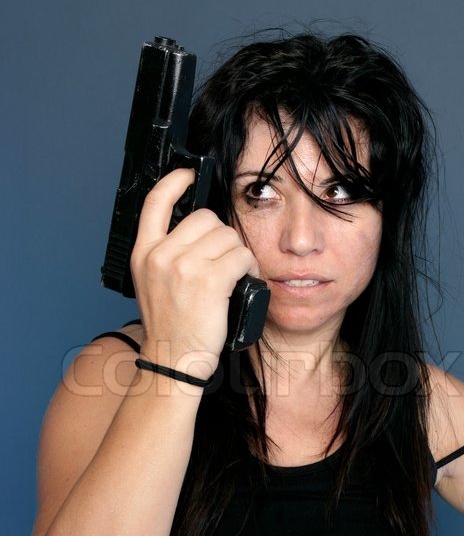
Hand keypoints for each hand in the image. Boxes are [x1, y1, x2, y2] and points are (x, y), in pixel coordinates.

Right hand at [130, 168, 258, 376]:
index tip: (188, 175)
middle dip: (223, 237)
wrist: (174, 360)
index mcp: (143, 254)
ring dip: (239, 253)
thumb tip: (198, 232)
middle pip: (206, 218)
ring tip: (235, 275)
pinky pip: (241, 256)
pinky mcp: (208, 280)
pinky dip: (249, 267)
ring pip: (228, 236)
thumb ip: (166, 255)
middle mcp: (160, 255)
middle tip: (226, 261)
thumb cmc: (171, 328)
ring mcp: (183, 266)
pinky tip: (243, 281)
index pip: (155, 203)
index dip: (174, 182)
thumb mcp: (153, 284)